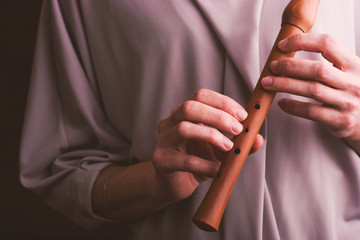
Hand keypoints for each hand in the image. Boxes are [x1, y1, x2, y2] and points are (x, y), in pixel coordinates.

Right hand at [152, 89, 263, 201]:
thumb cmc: (197, 161)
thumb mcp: (220, 150)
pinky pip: (185, 160)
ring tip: (229, 147)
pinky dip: (205, 165)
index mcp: (183, 113)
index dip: (223, 102)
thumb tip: (259, 140)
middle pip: (190, 108)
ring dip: (211, 135)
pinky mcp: (162, 161)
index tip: (242, 115)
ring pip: (184, 129)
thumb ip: (239, 144)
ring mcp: (163, 141)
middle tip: (238, 129)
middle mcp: (170, 122)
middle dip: (218, 116)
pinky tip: (218, 171)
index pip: (201, 96)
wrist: (175, 183)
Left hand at [261, 33, 359, 152]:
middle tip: (272, 66)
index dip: (302, 41)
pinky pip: (311, 112)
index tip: (283, 45)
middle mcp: (353, 82)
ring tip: (268, 83)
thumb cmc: (352, 93)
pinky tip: (281, 103)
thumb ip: (330, 61)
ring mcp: (347, 102)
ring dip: (285, 85)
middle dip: (290, 66)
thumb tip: (291, 50)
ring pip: (312, 90)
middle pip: (317, 69)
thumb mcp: (349, 72)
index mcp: (355, 65)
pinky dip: (293, 107)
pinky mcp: (340, 120)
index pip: (328, 44)